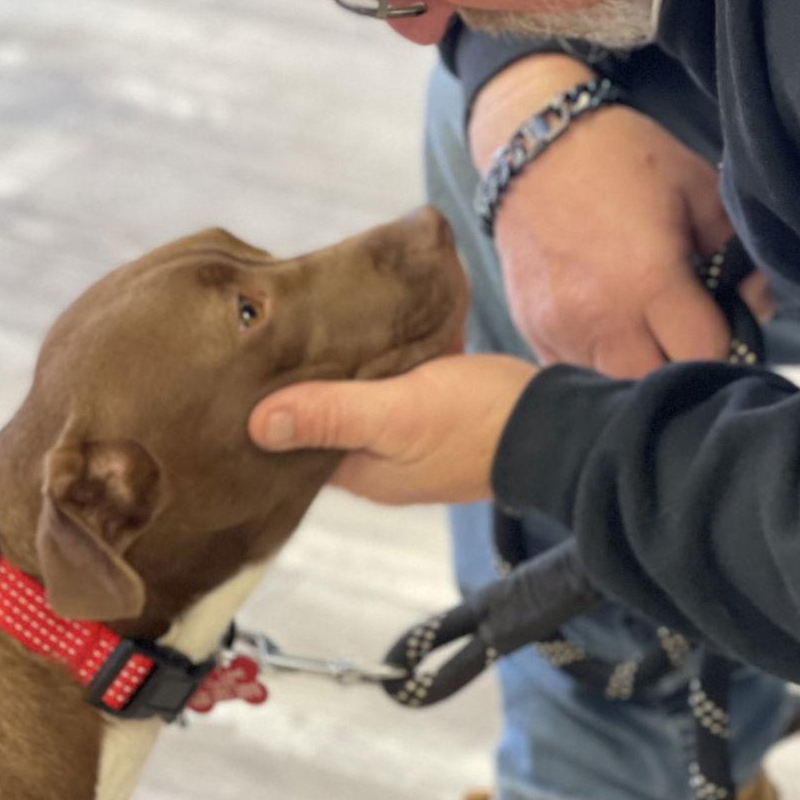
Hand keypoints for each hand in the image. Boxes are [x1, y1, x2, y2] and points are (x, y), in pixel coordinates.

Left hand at [249, 354, 533, 505]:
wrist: (559, 425)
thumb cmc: (477, 421)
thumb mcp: (397, 412)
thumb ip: (331, 415)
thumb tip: (257, 423)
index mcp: (361, 473)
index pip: (294, 447)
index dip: (267, 416)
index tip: (240, 377)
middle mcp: (379, 464)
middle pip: (322, 422)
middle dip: (298, 388)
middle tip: (264, 339)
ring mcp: (409, 441)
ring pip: (356, 402)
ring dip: (337, 372)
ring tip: (303, 326)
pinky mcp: (435, 414)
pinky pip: (390, 387)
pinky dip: (376, 365)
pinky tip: (363, 330)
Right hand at [469, 55, 772, 379]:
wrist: (534, 142)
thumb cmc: (622, 159)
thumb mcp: (697, 188)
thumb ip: (736, 252)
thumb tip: (757, 305)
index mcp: (648, 281)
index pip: (705, 354)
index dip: (727, 345)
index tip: (728, 327)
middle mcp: (600, 318)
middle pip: (656, 385)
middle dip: (682, 367)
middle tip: (690, 336)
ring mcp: (560, 330)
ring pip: (613, 388)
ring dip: (639, 371)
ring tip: (650, 333)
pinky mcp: (531, 331)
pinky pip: (574, 374)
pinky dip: (598, 363)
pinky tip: (611, 328)